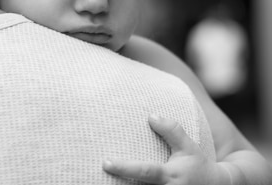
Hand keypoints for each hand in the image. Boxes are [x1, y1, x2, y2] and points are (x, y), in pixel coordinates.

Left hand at [103, 114, 229, 183]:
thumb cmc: (199, 165)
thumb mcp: (188, 147)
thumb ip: (171, 131)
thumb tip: (151, 116)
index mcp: (169, 177)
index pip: (145, 171)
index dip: (124, 168)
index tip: (105, 162)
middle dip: (119, 184)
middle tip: (94, 176)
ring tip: (98, 181)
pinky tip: (117, 184)